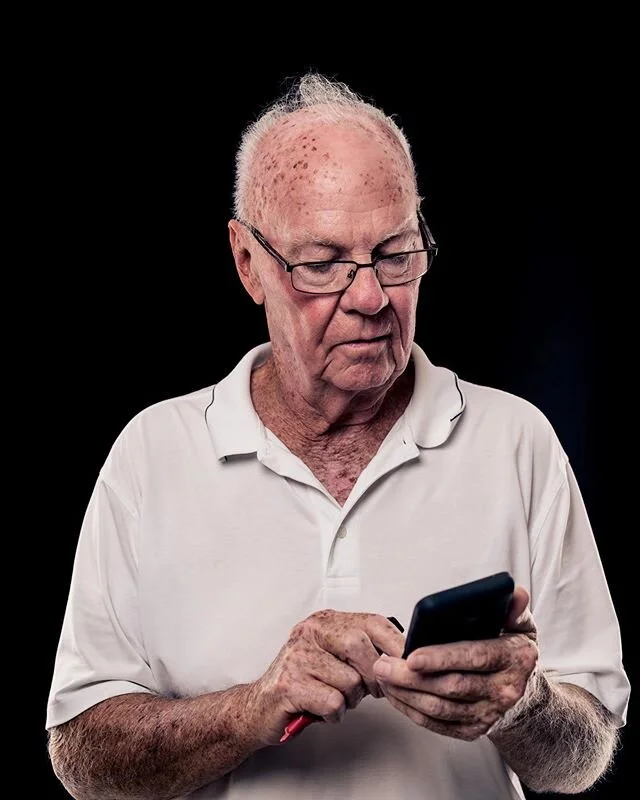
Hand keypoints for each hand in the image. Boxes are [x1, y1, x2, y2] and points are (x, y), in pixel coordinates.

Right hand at [248, 609, 404, 745]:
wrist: (259, 707)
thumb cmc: (304, 683)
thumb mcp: (334, 658)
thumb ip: (362, 651)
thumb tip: (403, 658)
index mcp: (324, 622)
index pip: (372, 622)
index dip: (396, 643)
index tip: (410, 662)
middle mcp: (309, 632)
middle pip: (361, 646)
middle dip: (373, 676)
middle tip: (369, 691)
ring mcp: (297, 656)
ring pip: (350, 680)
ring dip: (350, 699)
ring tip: (333, 699)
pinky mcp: (290, 684)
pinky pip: (333, 702)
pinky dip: (334, 714)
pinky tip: (321, 711)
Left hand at [373, 586, 538, 740]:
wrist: (525, 691)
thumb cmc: (512, 650)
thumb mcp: (520, 623)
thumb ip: (513, 607)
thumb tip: (514, 593)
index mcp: (514, 659)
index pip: (474, 657)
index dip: (441, 658)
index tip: (412, 655)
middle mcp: (504, 690)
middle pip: (452, 686)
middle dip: (412, 677)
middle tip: (383, 664)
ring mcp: (489, 714)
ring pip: (441, 708)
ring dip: (407, 694)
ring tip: (383, 676)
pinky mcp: (474, 729)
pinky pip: (438, 724)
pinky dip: (413, 710)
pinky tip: (396, 695)